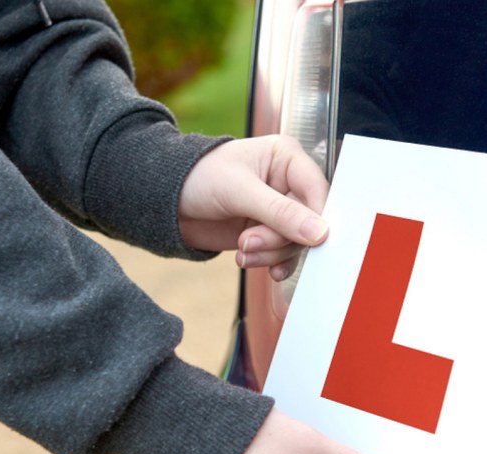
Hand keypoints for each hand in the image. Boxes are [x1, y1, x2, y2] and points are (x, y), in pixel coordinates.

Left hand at [178, 135, 328, 280]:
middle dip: (279, 239)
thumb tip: (320, 233)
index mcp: (287, 158)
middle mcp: (288, 184)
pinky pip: (283, 254)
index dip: (317, 218)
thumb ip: (281, 213)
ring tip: (242, 250)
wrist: (166, 201)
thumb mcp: (239, 191)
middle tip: (249, 241)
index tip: (311, 240)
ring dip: (270, 253)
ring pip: (295, 242)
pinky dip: (270, 263)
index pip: (319, 191)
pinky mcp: (267, 233)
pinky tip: (252, 262)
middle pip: (309, 222)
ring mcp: (278, 211)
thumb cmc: (198, 177)